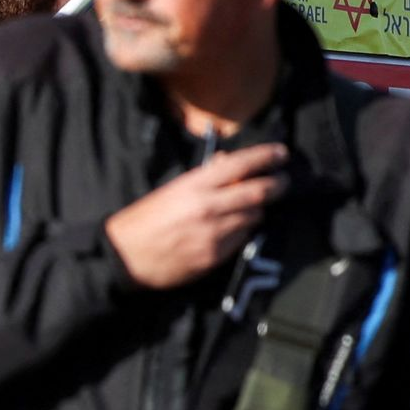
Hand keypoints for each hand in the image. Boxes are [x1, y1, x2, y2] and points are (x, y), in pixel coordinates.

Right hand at [103, 144, 286, 290]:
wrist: (126, 255)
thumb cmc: (147, 219)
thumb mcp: (172, 189)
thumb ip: (203, 177)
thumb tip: (227, 161)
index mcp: (195, 185)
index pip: (240, 164)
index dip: (265, 156)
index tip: (281, 153)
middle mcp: (209, 207)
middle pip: (259, 192)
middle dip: (277, 184)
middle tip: (283, 181)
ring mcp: (215, 233)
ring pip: (254, 217)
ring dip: (256, 210)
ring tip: (250, 207)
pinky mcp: (216, 256)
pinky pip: (242, 239)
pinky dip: (243, 231)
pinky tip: (232, 229)